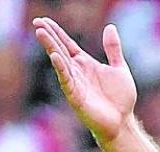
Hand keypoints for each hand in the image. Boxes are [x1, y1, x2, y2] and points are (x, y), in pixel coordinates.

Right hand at [33, 17, 136, 143]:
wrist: (123, 123)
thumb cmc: (121, 100)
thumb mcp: (119, 68)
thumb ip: (113, 49)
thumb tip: (110, 27)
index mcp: (85, 64)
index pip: (67, 44)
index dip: (57, 32)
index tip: (44, 21)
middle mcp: (77, 72)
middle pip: (60, 50)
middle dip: (49, 36)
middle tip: (37, 22)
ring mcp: (75, 84)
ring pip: (60, 62)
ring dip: (50, 47)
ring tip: (40, 33)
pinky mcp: (76, 97)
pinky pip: (66, 80)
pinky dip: (60, 68)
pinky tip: (55, 56)